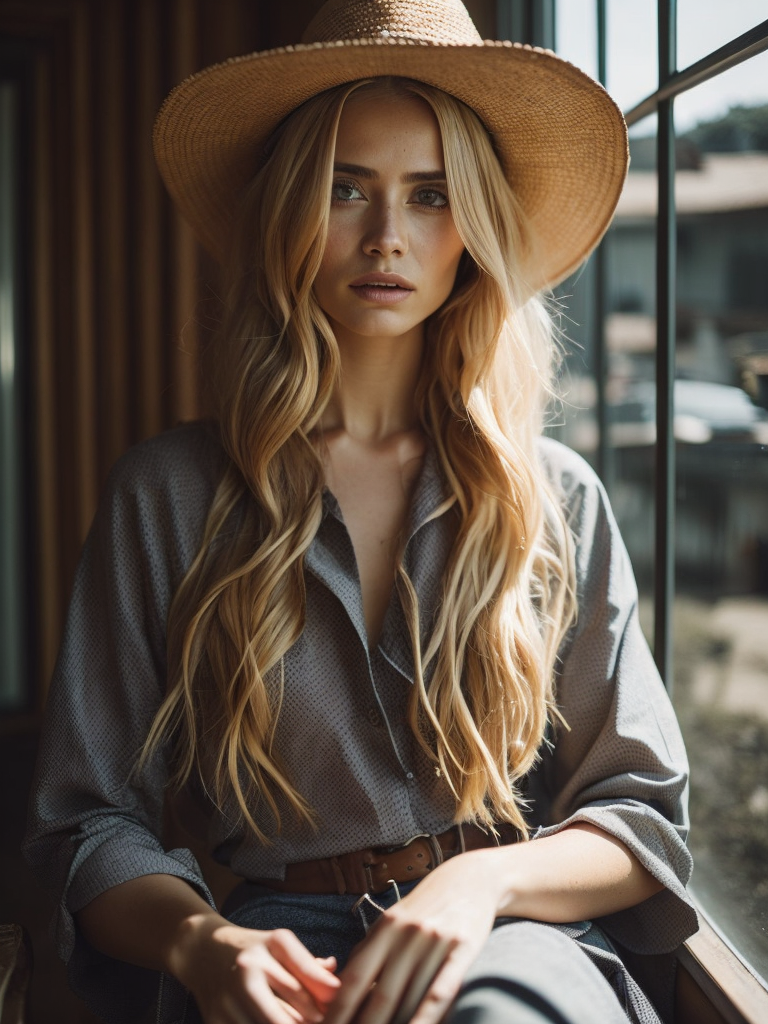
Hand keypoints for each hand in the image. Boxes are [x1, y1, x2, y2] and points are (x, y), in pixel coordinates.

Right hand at [171, 914, 341, 1023]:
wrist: (201, 951)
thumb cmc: (253, 949)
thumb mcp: (281, 945)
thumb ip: (309, 965)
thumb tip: (337, 984)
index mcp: (273, 945)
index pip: (308, 976)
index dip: (328, 1000)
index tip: (342, 1010)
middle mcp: (251, 968)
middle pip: (292, 1013)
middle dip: (313, 1023)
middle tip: (324, 1022)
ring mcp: (231, 996)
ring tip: (302, 1023)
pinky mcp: (216, 1019)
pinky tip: (271, 1022)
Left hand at [324, 850, 502, 1023]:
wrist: (469, 880)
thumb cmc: (424, 908)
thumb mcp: (391, 922)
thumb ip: (368, 952)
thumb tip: (338, 989)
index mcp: (385, 929)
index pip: (354, 980)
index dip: (338, 1012)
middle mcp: (407, 934)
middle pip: (380, 997)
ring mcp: (435, 942)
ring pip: (409, 1001)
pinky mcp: (462, 950)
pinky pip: (440, 993)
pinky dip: (425, 1019)